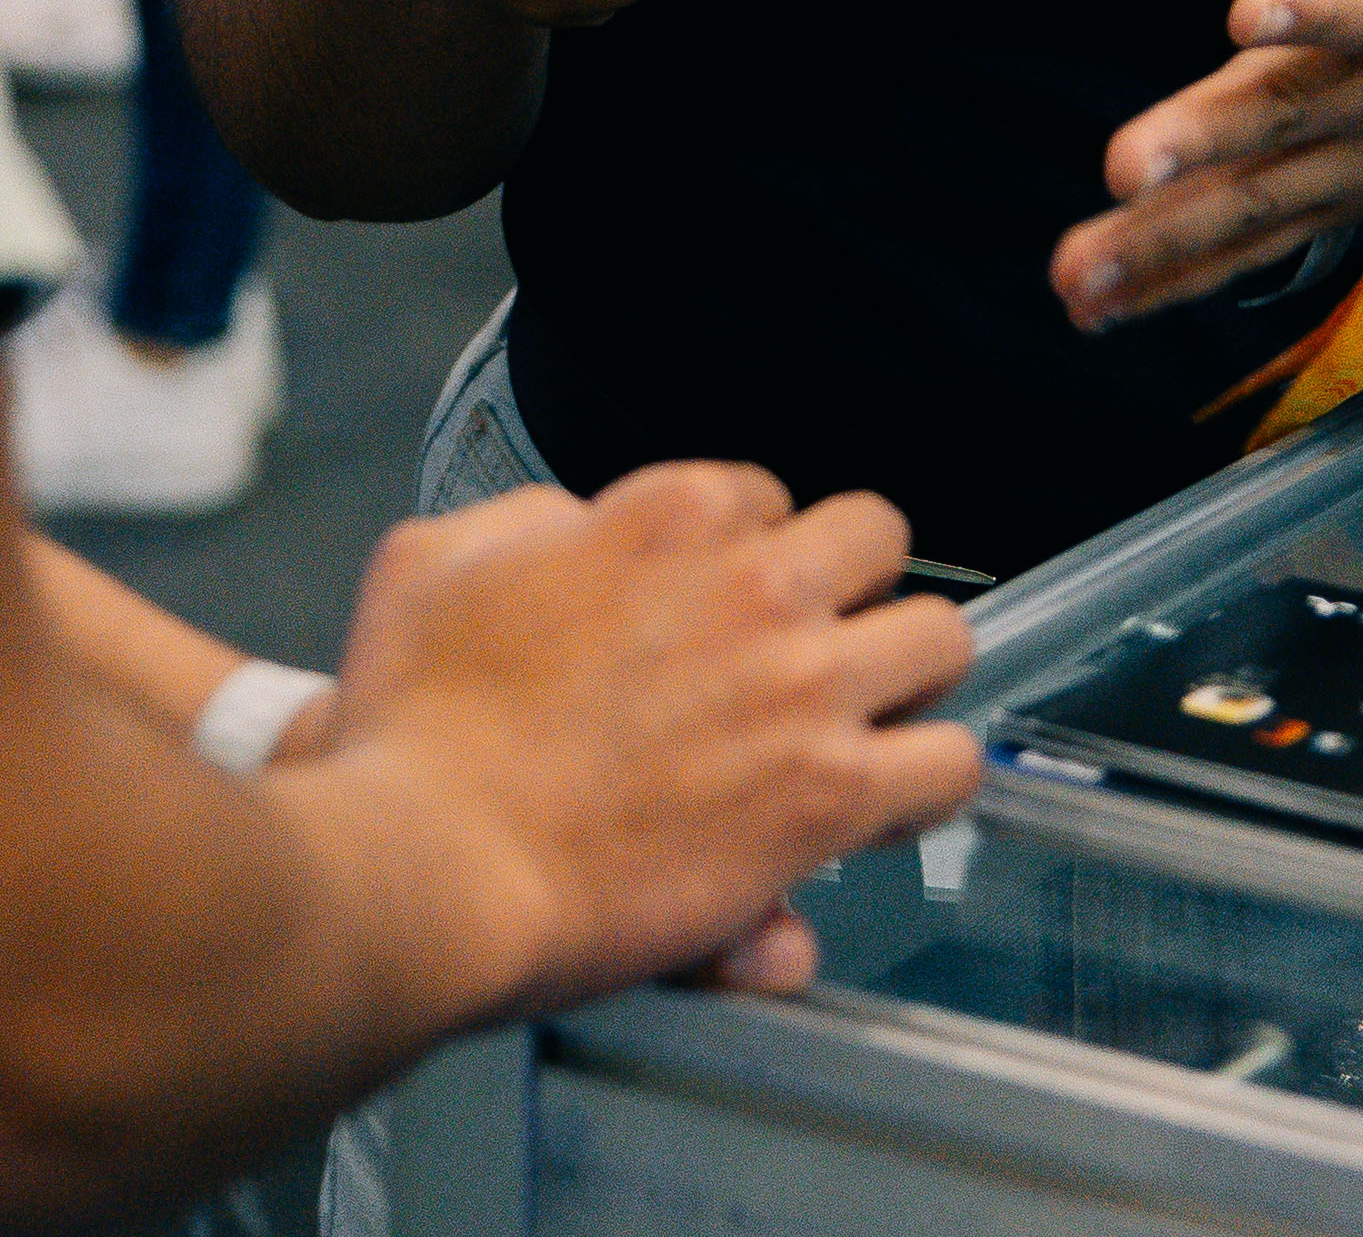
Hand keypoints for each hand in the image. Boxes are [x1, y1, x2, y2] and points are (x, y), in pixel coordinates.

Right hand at [321, 463, 978, 1015]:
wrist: (432, 863)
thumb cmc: (413, 731)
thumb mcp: (430, 563)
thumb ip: (520, 523)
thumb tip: (575, 529)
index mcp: (667, 515)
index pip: (764, 499)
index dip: (748, 558)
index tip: (724, 613)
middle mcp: (755, 582)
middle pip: (875, 539)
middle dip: (853, 590)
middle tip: (817, 651)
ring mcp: (803, 687)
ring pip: (943, 639)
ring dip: (911, 677)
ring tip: (873, 725)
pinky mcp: (827, 795)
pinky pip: (949, 768)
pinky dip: (928, 786)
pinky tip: (884, 810)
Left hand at [1057, 0, 1362, 331]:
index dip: (1320, 8)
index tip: (1253, 13)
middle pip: (1291, 115)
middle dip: (1206, 143)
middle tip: (1121, 169)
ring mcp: (1357, 154)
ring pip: (1259, 202)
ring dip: (1165, 242)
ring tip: (1077, 273)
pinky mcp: (1332, 196)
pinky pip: (1253, 245)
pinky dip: (1176, 278)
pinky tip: (1097, 304)